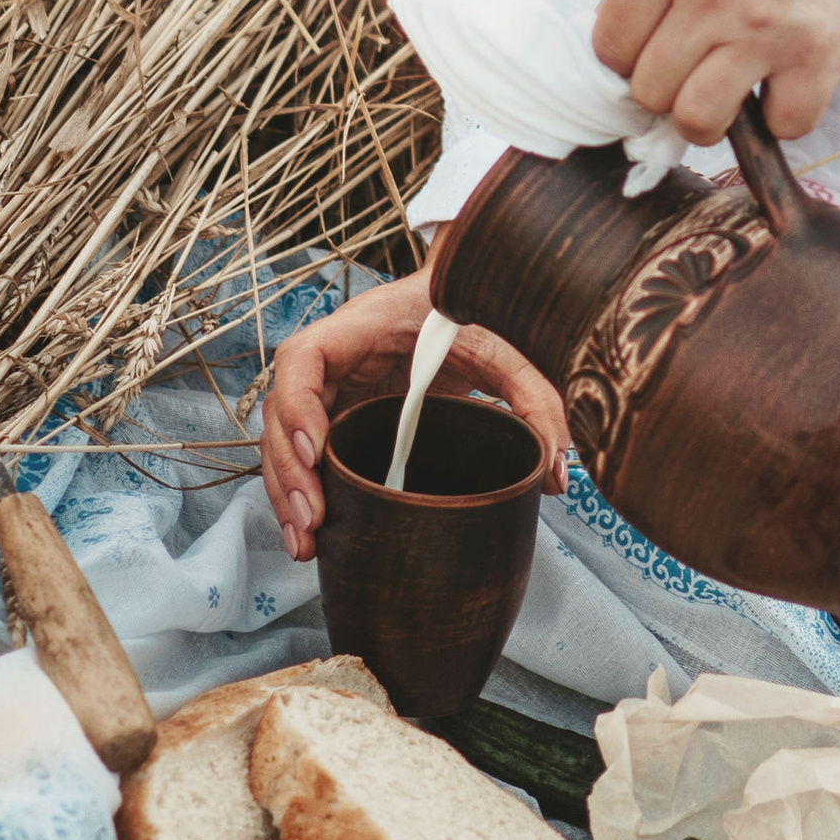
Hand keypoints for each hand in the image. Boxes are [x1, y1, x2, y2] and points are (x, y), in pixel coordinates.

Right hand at [261, 269, 569, 560]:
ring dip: (287, 493)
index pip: (303, 359)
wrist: (466, 294)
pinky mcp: (340, 415)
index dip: (299, 403)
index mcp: (361, 328)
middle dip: (289, 470)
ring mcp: (331, 389)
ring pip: (285, 440)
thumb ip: (535, 396)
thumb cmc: (473, 310)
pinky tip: (312, 537)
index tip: (316, 448)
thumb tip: (557, 472)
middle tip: (313, 520)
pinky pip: (305, 455)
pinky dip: (301, 493)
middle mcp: (334, 359)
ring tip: (306, 545)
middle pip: (283, 411)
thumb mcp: (506, 345)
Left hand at [592, 0, 839, 148]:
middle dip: (669, 87)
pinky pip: (780, 128)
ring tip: (729, 87)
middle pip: (650, 92)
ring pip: (698, 121)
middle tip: (697, 64)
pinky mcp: (815, 57)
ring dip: (712, 116)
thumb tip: (608, 52)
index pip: (609, 49)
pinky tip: (782, 82)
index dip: (627, 60)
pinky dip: (781, 117)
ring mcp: (764, 29)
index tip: (653, 51)